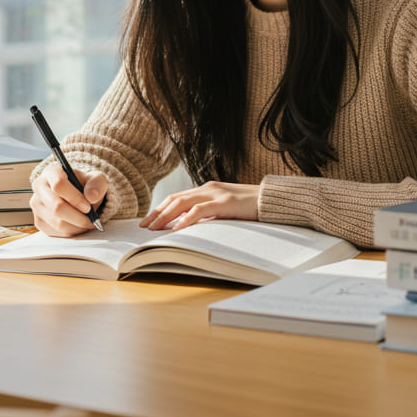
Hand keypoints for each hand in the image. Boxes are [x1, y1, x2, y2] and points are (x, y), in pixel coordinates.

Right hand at [30, 163, 107, 236]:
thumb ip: (97, 184)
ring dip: (76, 226)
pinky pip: (55, 232)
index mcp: (51, 171)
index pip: (58, 185)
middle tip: (91, 219)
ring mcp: (37, 205)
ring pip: (56, 222)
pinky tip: (79, 226)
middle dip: (77, 217)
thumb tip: (92, 197)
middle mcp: (40, 187)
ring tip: (88, 223)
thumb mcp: (97, 179)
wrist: (77, 194)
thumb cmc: (85, 184)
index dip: (74, 198)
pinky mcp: (38, 221)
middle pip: (56, 207)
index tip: (88, 207)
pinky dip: (71, 232)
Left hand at [140, 181, 259, 230]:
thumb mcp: (224, 211)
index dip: (160, 209)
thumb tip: (187, 227)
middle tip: (144, 227)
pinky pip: (200, 210)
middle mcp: (208, 188)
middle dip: (157, 213)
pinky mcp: (225, 202)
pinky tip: (177, 228)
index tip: (148, 222)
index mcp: (206, 190)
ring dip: (166, 216)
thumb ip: (208, 215)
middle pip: (175, 199)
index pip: (177, 198)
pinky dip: (186, 219)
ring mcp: (216, 193)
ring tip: (154, 229)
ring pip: (183, 202)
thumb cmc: (249, 208)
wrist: (272, 200)